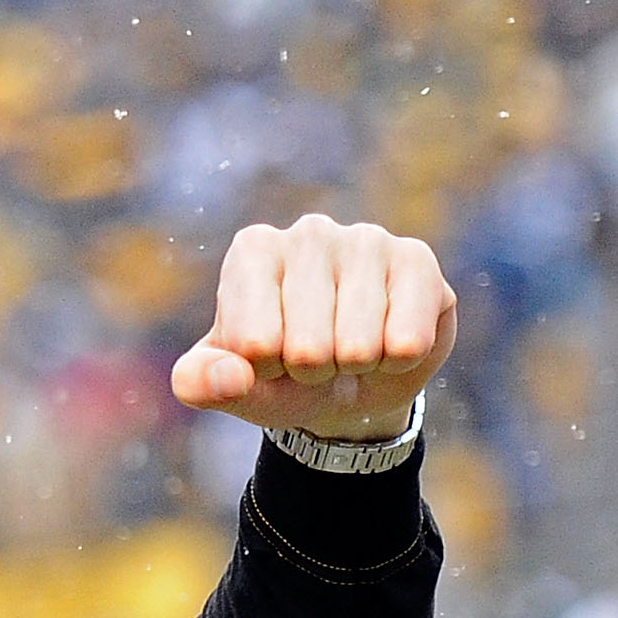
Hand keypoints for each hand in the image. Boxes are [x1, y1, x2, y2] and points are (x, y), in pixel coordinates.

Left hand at [170, 215, 456, 440]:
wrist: (349, 380)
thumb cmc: (279, 375)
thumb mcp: (229, 385)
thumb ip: (199, 383)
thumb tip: (231, 376)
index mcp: (251, 251)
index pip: (253, 343)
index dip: (264, 369)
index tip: (269, 355)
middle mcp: (308, 232)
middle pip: (307, 348)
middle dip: (311, 371)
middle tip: (315, 357)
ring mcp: (367, 240)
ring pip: (358, 347)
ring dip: (354, 367)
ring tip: (348, 349)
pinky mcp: (417, 261)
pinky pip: (407, 342)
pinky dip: (397, 362)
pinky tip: (389, 341)